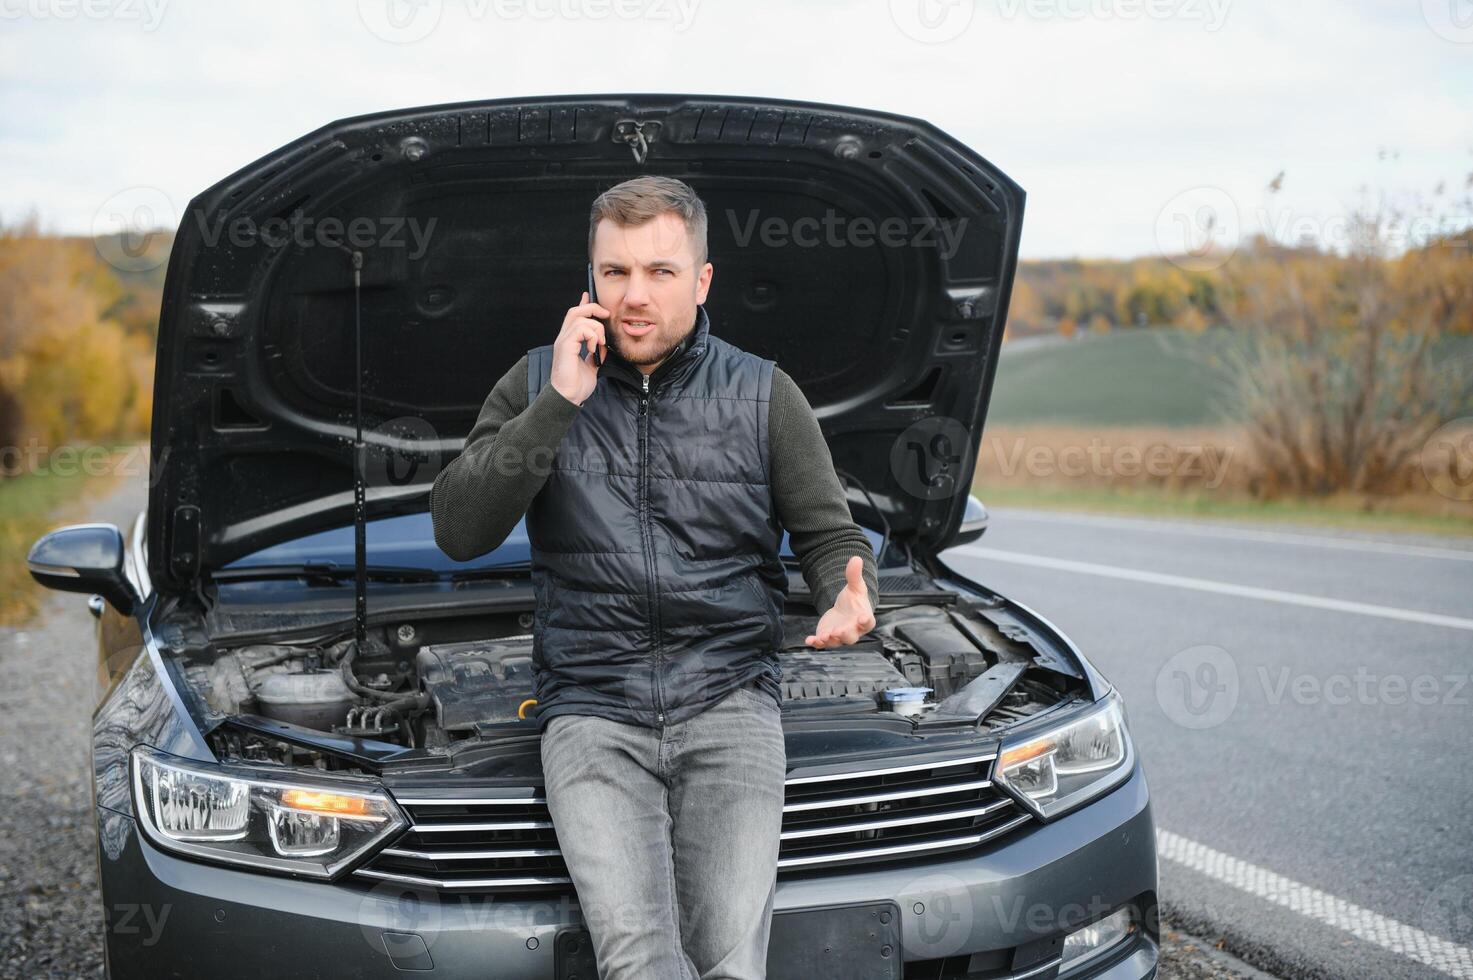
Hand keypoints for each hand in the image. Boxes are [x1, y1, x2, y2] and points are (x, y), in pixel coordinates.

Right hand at [549, 291, 609, 405]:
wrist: (569, 397)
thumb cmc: (577, 385)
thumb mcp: (591, 366)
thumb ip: (595, 354)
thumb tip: (602, 347)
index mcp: (570, 341)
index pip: (574, 316)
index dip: (583, 304)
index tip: (589, 295)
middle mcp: (564, 338)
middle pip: (575, 311)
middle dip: (592, 308)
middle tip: (606, 315)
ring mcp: (563, 341)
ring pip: (580, 318)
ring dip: (596, 329)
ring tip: (600, 345)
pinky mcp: (565, 346)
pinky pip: (580, 329)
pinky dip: (591, 336)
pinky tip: (594, 349)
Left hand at [805, 556, 875, 648]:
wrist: (844, 610)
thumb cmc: (854, 601)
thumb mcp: (855, 586)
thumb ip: (855, 575)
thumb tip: (856, 558)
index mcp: (864, 618)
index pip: (868, 622)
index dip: (866, 621)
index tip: (863, 618)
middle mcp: (853, 630)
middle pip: (851, 636)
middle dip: (844, 634)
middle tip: (838, 631)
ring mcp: (839, 635)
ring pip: (836, 642)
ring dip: (829, 640)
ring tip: (822, 637)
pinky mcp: (827, 636)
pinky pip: (822, 643)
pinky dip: (816, 643)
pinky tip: (809, 640)